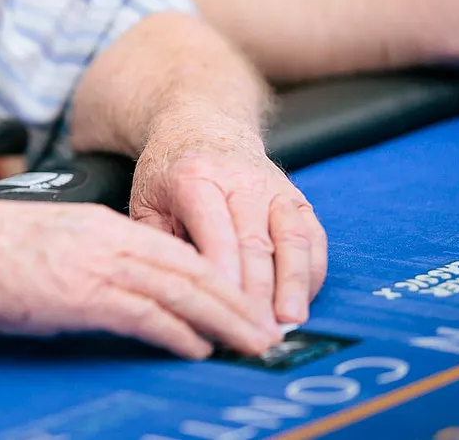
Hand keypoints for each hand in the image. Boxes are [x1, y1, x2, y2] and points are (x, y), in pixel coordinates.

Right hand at [0, 197, 279, 358]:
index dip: (216, 277)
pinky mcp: (80, 295)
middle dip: (237, 301)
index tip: (240, 301)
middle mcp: (105, 238)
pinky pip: (145, 314)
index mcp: (96, 223)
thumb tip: (99, 292)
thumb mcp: (41, 244)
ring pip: (181, 291)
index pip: (173, 250)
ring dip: (225, 321)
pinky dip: (179, 333)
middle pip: (192, 268)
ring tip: (254, 344)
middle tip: (268, 329)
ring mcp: (95, 265)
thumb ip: (79, 260)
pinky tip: (199, 349)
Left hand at [131, 121, 326, 326]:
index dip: (223, 269)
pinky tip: (302, 301)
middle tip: (255, 333)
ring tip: (288, 323)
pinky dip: (310, 272)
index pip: (214, 228)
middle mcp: (240, 180)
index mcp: (194, 176)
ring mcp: (274, 188)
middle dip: (258, 291)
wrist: (201, 125)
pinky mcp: (296, 199)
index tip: (224, 307)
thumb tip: (179, 290)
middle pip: (255, 240)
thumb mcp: (146, 199)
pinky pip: (312, 238)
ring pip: (292, 239)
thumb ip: (159, 241)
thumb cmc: (167, 172)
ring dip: (293, 285)